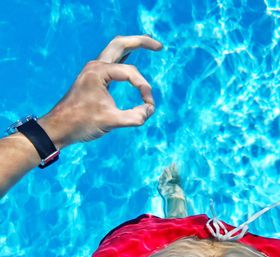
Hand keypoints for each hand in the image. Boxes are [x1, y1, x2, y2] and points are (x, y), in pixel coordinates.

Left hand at [38, 35, 162, 148]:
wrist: (58, 128)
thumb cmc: (81, 123)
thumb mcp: (111, 122)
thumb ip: (135, 117)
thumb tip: (150, 110)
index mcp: (98, 72)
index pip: (130, 73)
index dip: (144, 88)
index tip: (148, 105)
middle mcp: (95, 66)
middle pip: (121, 43)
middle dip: (141, 42)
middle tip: (159, 46)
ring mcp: (93, 70)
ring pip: (115, 48)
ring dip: (132, 45)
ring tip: (150, 45)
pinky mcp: (93, 77)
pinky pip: (112, 60)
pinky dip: (124, 55)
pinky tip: (131, 55)